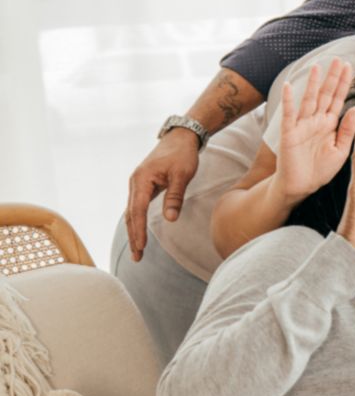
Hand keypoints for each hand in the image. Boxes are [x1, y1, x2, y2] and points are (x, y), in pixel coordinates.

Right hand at [124, 128, 200, 260]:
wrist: (180, 137)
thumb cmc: (182, 154)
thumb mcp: (183, 174)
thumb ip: (175, 196)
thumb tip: (170, 219)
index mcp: (142, 180)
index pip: (137, 210)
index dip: (138, 230)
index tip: (141, 247)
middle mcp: (135, 183)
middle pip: (131, 214)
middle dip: (133, 236)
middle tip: (137, 257)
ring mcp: (137, 184)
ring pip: (132, 212)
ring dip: (133, 230)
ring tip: (138, 250)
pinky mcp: (142, 185)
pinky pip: (136, 207)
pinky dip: (136, 221)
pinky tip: (138, 232)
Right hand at [273, 59, 354, 200]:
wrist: (300, 187)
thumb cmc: (320, 170)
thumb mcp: (341, 151)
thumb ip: (348, 131)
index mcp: (330, 125)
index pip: (339, 100)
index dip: (344, 84)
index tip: (350, 67)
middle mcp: (316, 121)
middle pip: (326, 95)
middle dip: (332, 78)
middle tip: (339, 59)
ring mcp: (302, 125)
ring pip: (309, 100)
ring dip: (313, 84)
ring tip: (318, 66)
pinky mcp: (289, 133)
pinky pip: (289, 114)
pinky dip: (289, 100)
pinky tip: (290, 86)